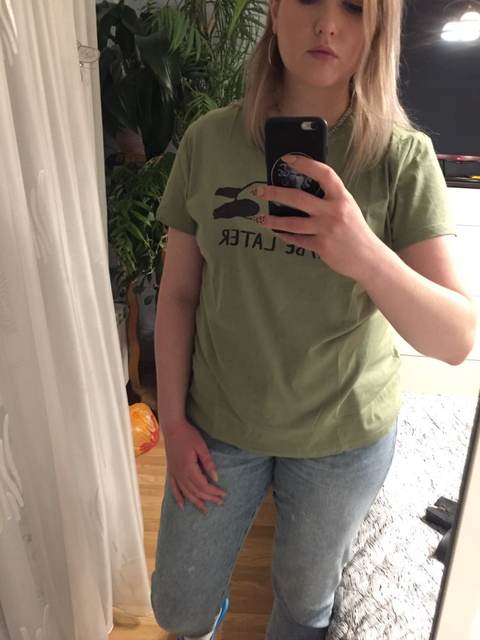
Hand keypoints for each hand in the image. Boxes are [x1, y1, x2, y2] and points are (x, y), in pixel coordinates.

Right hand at [163, 420, 226, 513]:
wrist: (172, 428)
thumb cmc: (188, 435)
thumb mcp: (201, 446)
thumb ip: (208, 463)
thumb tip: (216, 478)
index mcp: (189, 468)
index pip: (203, 485)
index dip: (214, 491)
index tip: (223, 494)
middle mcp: (180, 474)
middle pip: (196, 491)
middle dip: (208, 498)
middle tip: (220, 502)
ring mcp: (174, 474)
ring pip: (186, 492)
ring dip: (196, 502)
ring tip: (205, 509)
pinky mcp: (171, 471)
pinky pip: (174, 488)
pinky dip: (178, 498)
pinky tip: (182, 506)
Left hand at [252, 154, 381, 280]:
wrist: (368, 257)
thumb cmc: (355, 230)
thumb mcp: (347, 208)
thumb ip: (330, 198)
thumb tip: (305, 188)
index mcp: (341, 197)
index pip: (323, 174)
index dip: (305, 164)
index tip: (287, 159)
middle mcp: (333, 211)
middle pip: (298, 198)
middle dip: (275, 193)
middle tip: (259, 190)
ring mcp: (326, 229)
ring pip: (292, 223)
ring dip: (273, 221)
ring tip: (259, 218)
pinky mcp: (321, 246)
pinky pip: (298, 240)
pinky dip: (287, 236)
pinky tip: (279, 233)